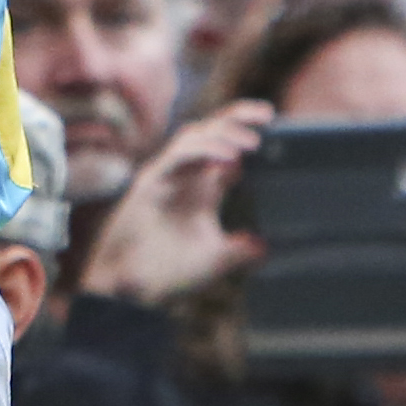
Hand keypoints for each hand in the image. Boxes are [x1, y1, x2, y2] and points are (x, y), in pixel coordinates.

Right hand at [78, 101, 265, 306]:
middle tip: (266, 115)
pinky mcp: (151, 182)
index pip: (227, 146)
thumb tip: (265, 246)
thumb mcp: (216, 259)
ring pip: (195, 136)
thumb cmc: (167, 272)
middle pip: (211, 130)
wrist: (131, 291)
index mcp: (203, 188)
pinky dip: (205, 152)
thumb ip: (239, 250)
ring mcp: (167, 176)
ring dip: (224, 133)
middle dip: (238, 117)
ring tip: (251, 143)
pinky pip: (179, 156)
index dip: (247, 131)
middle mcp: (186, 177)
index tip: (274, 126)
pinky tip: (228, 160)